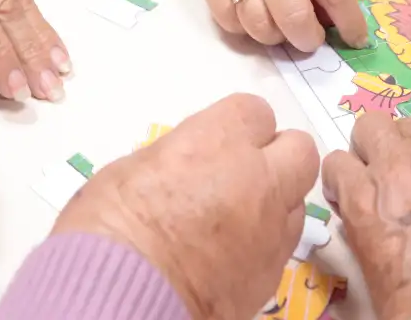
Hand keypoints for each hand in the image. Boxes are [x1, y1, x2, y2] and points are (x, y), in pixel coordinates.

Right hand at [53, 94, 317, 319]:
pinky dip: (266, 243)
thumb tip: (188, 164)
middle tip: (246, 171)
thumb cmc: (110, 228)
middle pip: (300, 150)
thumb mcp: (132, 167)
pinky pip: (283, 246)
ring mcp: (269, 229)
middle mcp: (256, 180)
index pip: (256, 112)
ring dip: (275, 202)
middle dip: (278, 156)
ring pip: (298, 201)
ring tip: (239, 218)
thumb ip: (177, 155)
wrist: (119, 298)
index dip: (239, 127)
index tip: (222, 141)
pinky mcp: (271, 274)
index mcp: (218, 142)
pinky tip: (234, 253)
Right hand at [185, 0, 367, 52]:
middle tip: (314, 38)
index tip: (356, 37)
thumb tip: (324, 7)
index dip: (348, 20)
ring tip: (283, 27)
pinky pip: (229, 22)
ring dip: (277, 37)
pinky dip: (245, 29)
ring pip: (259, 27)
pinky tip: (254, 17)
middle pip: (293, 16)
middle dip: (310, 38)